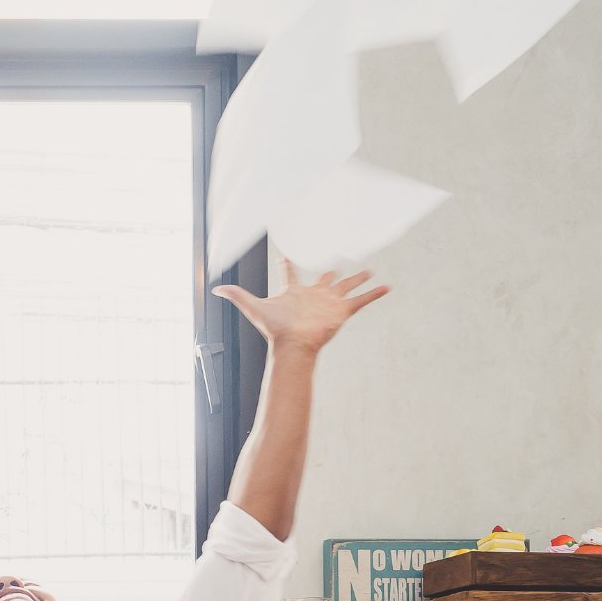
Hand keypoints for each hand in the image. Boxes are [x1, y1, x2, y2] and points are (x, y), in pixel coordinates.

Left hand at [213, 260, 387, 353]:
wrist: (292, 345)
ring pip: (347, 286)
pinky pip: (362, 300)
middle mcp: (314, 296)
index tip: (284, 255)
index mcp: (294, 292)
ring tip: (369, 271)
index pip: (290, 274)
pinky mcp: (342, 311)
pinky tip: (387, 287)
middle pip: (326, 279)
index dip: (286, 264)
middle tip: (341, 262)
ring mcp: (330, 303)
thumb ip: (236, 295)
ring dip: (358, 279)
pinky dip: (374, 294)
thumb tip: (214, 289)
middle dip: (333, 271)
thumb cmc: (274, 329)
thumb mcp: (253, 306)